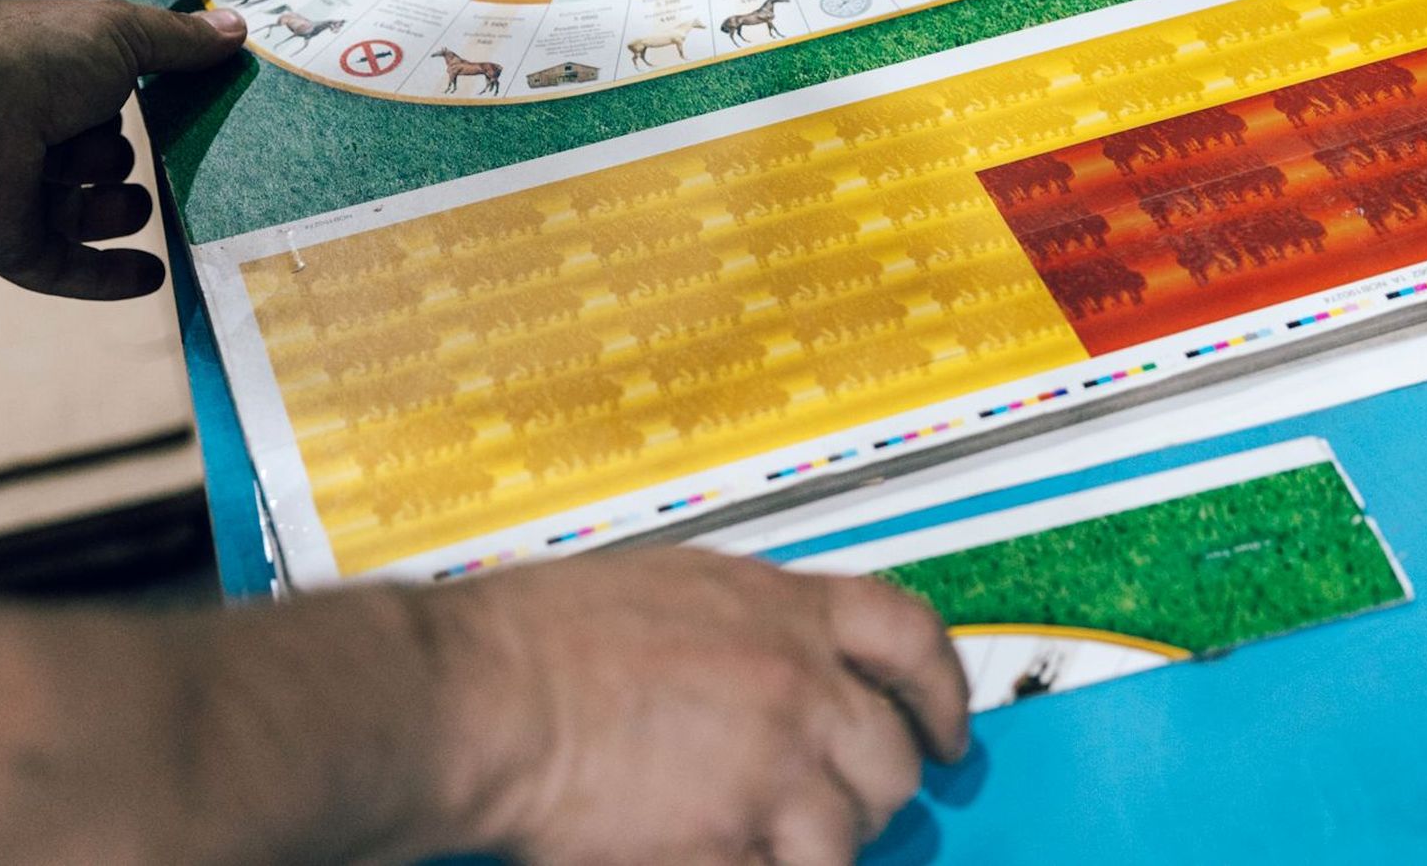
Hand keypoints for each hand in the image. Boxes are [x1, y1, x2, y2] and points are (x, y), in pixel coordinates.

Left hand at [0, 0, 246, 298]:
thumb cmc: (34, 60)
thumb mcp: (121, 31)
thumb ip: (179, 38)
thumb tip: (237, 31)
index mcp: (41, 76)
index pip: (100, 94)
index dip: (135, 97)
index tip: (185, 99)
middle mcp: (24, 133)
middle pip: (101, 158)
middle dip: (117, 156)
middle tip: (131, 148)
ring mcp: (14, 192)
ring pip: (90, 213)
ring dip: (116, 207)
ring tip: (119, 196)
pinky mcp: (10, 243)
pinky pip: (69, 269)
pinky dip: (111, 275)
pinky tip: (153, 273)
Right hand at [439, 549, 968, 865]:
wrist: (477, 696)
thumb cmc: (538, 638)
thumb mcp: (672, 588)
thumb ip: (747, 627)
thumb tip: (780, 664)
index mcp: (782, 609)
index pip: (912, 638)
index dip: (943, 691)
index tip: (949, 729)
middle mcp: (795, 686)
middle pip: (892, 758)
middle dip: (868, 791)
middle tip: (830, 806)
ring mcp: (770, 772)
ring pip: (845, 840)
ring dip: (808, 850)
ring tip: (751, 840)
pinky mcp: (730, 847)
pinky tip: (714, 858)